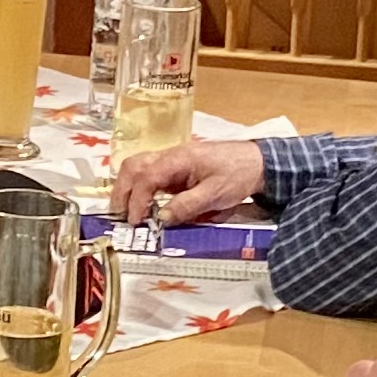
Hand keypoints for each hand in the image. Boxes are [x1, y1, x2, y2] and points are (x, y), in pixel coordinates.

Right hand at [113, 137, 266, 224]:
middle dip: (122, 191)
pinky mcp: (176, 167)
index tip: (136, 221)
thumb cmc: (237, 175)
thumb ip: (187, 206)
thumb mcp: (215, 194)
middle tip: (120, 216)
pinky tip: (141, 203)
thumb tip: (162, 218)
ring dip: (127, 187)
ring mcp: (172, 160)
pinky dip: (139, 187)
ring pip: (138, 166)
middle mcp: (170, 155)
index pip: (147, 176)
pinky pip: (150, 173)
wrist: (256, 162)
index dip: (138, 200)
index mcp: (179, 159)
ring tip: (125, 211)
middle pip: (134, 166)